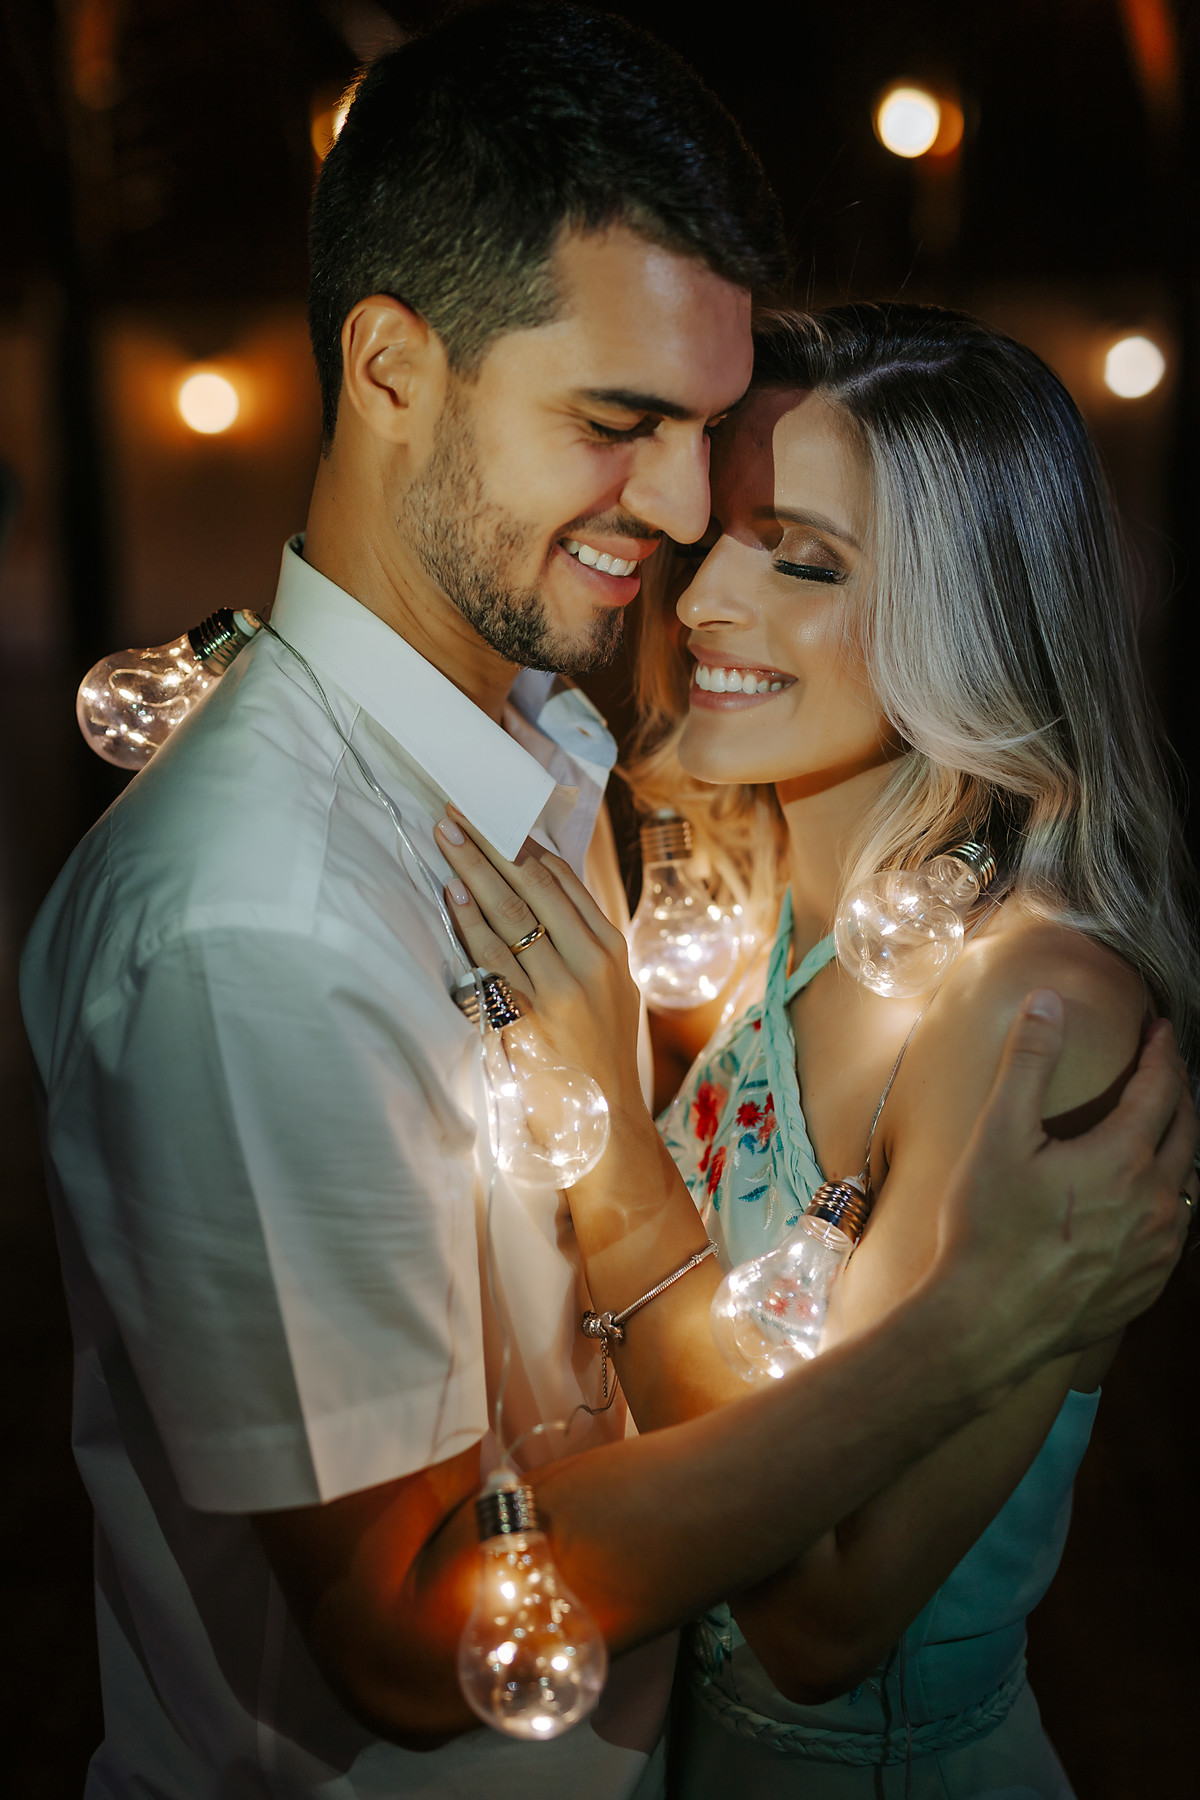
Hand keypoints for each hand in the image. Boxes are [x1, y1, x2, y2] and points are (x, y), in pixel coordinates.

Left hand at [435, 810, 643, 1107]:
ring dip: (475, 870)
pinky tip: (453, 894)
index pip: (564, 879)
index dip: (524, 842)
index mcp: (610, 948)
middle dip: (493, 843)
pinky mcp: (532, 1016)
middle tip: (459, 811)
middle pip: (535, 885)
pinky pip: (493, 959)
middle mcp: (591, 961)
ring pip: (513, 914)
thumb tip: (538, 890)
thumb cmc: (598, 1054)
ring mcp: (562, 988)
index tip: (494, 814)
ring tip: (447, 837)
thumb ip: (580, 944)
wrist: (606, 1124)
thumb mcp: (608, 990)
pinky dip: (470, 923)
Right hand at [934, 989, 1195, 1384]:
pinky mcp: (1147, 1286)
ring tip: (1161, 1130)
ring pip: (1188, 1183)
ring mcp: (1157, 1250)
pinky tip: (1148, 1200)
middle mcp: (1156, 1202)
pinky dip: (1171, 1200)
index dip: (1163, 1052)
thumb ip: (1028, 1062)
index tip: (1160, 1030)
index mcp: (1124, 1157)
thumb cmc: (988, 1228)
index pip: (1162, 1087)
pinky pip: (1177, 1232)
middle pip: (1186, 1130)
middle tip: (1165, 1069)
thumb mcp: (999, 1134)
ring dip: (1179, 1147)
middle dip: (1178, 1092)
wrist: (987, 1322)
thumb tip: (1048, 1001)